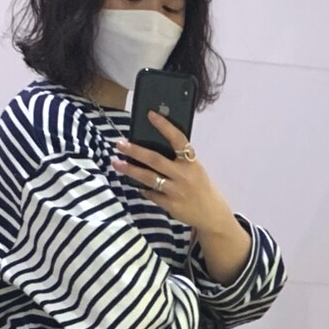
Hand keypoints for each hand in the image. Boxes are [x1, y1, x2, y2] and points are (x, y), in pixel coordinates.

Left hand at [111, 110, 235, 237]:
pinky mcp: (171, 205)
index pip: (178, 139)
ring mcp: (176, 191)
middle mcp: (184, 175)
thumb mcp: (195, 170)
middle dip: (135, 151)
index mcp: (191, 162)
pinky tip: (136, 184)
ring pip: (149, 178)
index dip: (165, 126)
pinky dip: (143, 189)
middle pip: (155, 160)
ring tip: (116, 163)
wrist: (212, 214)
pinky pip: (151, 194)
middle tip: (119, 144)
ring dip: (130, 170)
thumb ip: (178, 160)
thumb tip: (152, 148)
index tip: (150, 114)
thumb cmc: (200, 188)